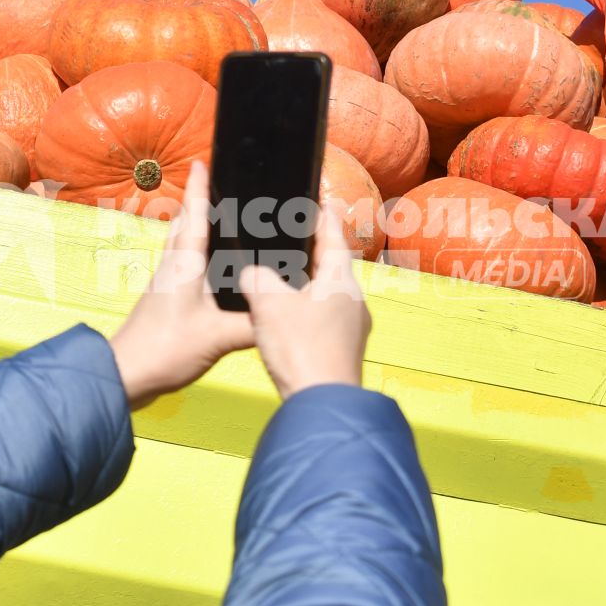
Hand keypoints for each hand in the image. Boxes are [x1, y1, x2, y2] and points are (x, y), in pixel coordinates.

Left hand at [107, 163, 254, 409]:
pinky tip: (210, 268)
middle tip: (214, 184)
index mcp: (185, 265)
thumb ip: (253, 325)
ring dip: (194, 227)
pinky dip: (196, 255)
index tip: (202, 162)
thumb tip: (282, 313)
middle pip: (185, 226)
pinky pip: (183, 267)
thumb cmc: (165, 349)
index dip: (199, 189)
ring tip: (215, 217)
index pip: (194, 217)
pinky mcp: (165, 301)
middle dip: (198, 203)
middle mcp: (173, 268)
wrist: (126, 374)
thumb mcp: (218, 338)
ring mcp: (166, 284)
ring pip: (182, 246)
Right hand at [240, 200, 371, 397]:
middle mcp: (354, 301)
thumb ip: (257, 279)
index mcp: (341, 281)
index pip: (334, 237)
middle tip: (294, 237)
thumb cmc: (301, 348)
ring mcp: (353, 329)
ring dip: (309, 285)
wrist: (322, 404)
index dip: (323, 217)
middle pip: (333, 266)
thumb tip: (251, 273)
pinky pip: (326, 320)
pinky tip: (288, 320)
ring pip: (330, 295)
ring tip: (285, 277)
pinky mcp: (344, 351)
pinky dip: (308, 312)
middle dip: (313, 252)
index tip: (318, 201)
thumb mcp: (268, 305)